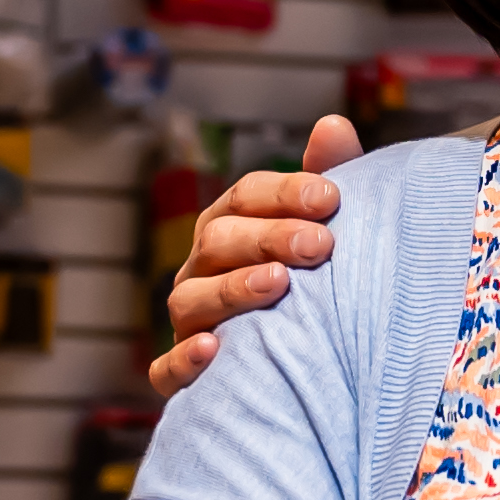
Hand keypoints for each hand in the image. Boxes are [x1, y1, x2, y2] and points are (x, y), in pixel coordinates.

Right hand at [143, 119, 358, 400]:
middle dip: (269, 237)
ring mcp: (190, 320)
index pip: (247, 196)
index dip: (286, 192)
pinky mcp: (183, 374)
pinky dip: (184, 360)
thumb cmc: (316, 282)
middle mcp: (203, 268)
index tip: (332, 197)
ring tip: (279, 284)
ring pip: (192, 299)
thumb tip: (332, 125)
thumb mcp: (325, 228)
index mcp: (233, 227)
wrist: (313, 369)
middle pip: (220, 240)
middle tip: (321, 245)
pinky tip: (214, 349)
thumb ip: (329, 178)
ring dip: (233, 289)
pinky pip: (166, 368)